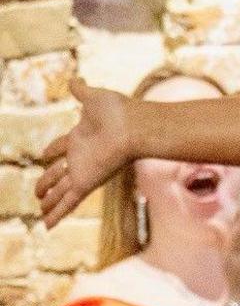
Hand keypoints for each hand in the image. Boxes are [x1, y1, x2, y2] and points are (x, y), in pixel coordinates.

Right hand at [36, 81, 135, 227]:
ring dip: (49, 201)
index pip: (59, 146)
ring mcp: (83, 171)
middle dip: (46, 181)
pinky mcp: (86, 183)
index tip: (43, 155)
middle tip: (37, 191)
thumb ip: (81, 90)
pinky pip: (67, 202)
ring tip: (41, 210)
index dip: (50, 151)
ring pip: (60, 190)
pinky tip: (48, 226)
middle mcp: (81, 156)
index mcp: (80, 137)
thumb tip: (75, 79)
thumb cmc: (119, 110)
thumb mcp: (93, 96)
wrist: (135, 126)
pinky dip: (57, 214)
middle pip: (58, 172)